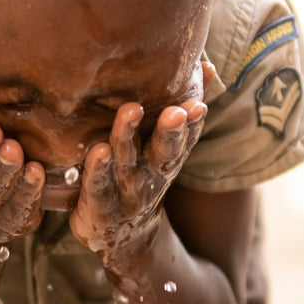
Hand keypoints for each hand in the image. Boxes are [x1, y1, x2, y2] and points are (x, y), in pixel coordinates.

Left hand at [70, 98, 207, 261]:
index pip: (185, 139)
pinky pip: (98, 185)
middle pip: (164, 151)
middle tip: (178, 111)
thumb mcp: (163, 148)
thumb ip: (180, 113)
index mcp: (166, 160)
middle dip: (172, 131)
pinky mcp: (99, 206)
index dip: (193, 123)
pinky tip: (98, 150)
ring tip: (132, 111)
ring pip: (127, 162)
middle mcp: (151, 175)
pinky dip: (98, 169)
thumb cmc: (141, 178)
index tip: (198, 104)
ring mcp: (126, 192)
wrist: (122, 238)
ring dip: (128, 136)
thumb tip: (205, 65)